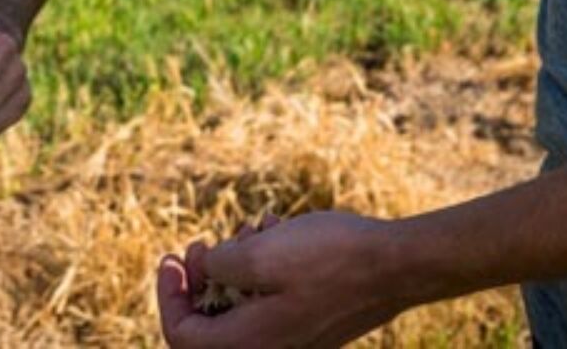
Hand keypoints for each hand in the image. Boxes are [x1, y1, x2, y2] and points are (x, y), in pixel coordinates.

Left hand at [156, 211, 413, 347]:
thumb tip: (207, 270)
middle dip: (204, 276)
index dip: (168, 295)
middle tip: (207, 242)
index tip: (172, 256)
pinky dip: (265, 267)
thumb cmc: (331, 257)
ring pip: (241, 305)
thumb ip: (219, 266)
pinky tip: (277, 231)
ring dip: (237, 264)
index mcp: (250, 342)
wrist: (398, 265)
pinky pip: (271, 300)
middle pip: (210, 324)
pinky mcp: (311, 323)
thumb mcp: (261, 252)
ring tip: (254, 228)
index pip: (182, 335)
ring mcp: (294, 338)